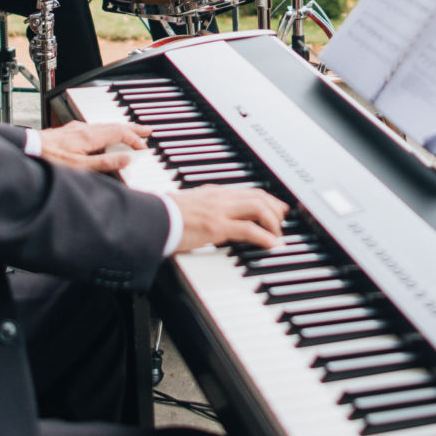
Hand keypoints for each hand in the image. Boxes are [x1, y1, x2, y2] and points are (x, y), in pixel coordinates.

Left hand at [36, 121, 149, 174]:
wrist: (27, 150)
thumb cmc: (50, 161)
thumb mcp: (79, 167)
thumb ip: (104, 163)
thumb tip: (126, 159)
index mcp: (91, 136)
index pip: (120, 133)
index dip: (134, 139)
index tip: (144, 147)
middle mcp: (85, 129)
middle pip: (115, 125)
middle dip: (133, 128)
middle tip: (147, 130)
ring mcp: (77, 128)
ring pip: (105, 125)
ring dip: (121, 128)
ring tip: (131, 132)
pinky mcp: (69, 131)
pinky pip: (95, 127)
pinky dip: (107, 130)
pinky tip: (104, 135)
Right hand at [171, 186, 289, 251]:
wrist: (151, 219)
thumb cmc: (164, 217)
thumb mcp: (189, 207)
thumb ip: (202, 209)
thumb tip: (209, 218)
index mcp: (214, 193)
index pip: (248, 191)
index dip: (267, 199)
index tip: (277, 207)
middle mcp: (220, 198)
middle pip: (258, 197)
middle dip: (276, 208)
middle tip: (284, 221)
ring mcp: (220, 210)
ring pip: (258, 208)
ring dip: (273, 222)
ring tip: (278, 235)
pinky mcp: (217, 226)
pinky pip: (248, 229)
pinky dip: (264, 237)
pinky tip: (271, 244)